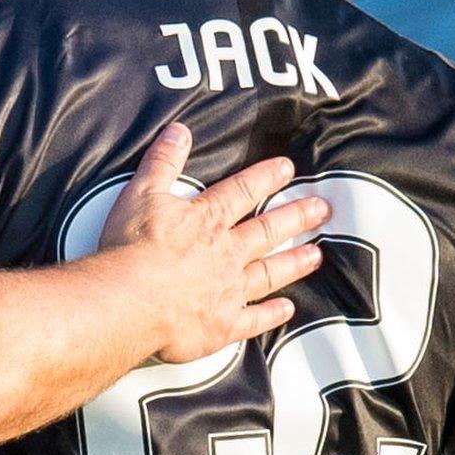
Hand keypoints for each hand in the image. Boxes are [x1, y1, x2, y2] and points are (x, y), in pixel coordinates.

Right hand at [100, 123, 326, 362]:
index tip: (289, 169)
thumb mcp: (141, 193)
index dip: (266, 177)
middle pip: (268, 230)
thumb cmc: (132, 247)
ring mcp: (228, 290)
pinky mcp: (222, 324)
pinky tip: (288, 309)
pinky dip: (272, 315)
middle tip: (323, 209)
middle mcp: (226, 252)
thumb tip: (179, 130)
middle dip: (297, 217)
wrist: (131, 299)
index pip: (243, 191)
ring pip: (270, 272)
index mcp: (207, 219)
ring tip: (317, 255)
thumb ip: (162, 161)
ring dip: (294, 262)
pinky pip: (255, 320)